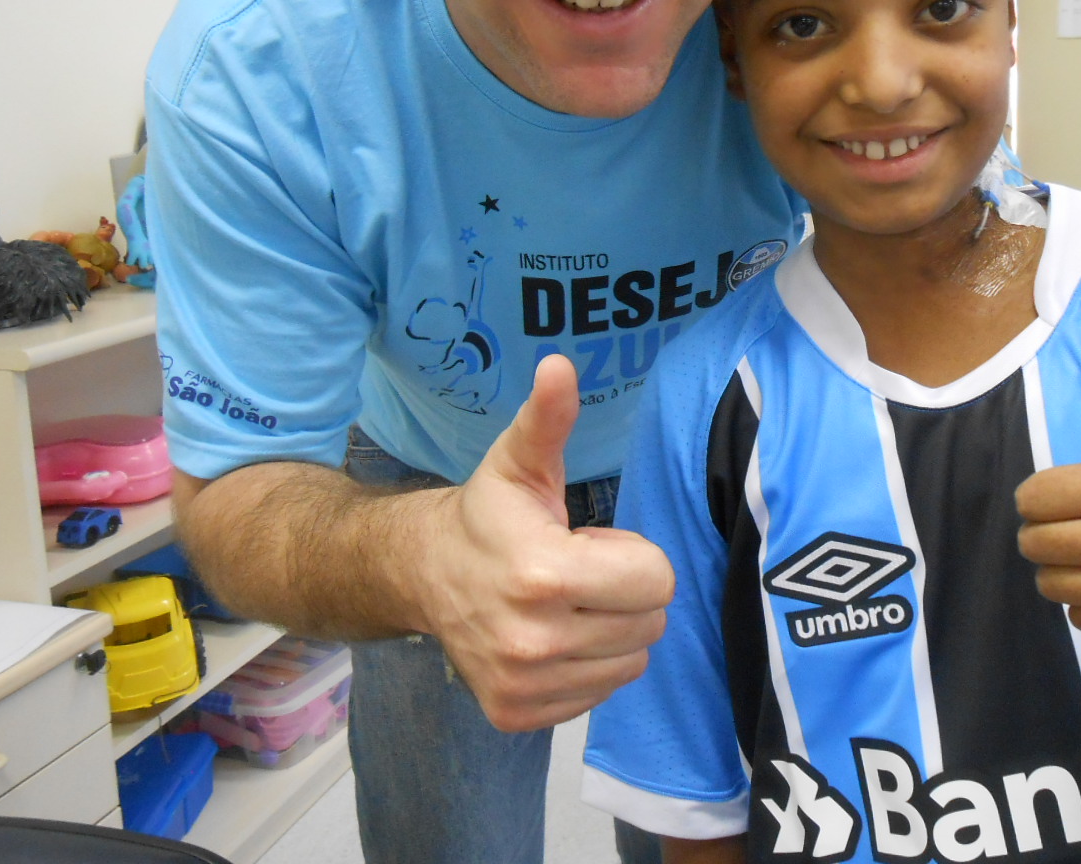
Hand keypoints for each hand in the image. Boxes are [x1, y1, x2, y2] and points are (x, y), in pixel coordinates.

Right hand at [413, 354, 674, 731]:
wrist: (423, 573)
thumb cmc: (488, 515)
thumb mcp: (521, 460)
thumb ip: (548, 418)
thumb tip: (559, 365)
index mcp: (544, 576)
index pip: (657, 581)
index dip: (632, 556)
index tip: (590, 544)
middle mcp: (533, 642)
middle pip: (649, 624)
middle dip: (625, 594)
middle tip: (577, 574)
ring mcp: (523, 685)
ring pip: (630, 664)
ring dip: (611, 632)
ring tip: (565, 604)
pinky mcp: (517, 715)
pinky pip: (599, 695)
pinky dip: (587, 668)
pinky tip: (552, 636)